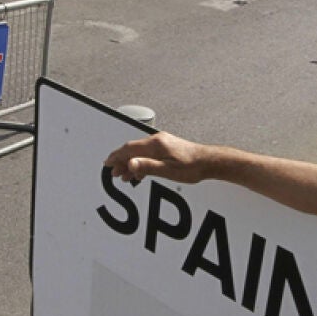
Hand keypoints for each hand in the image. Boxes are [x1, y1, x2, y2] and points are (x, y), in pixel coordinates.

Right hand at [104, 132, 218, 185]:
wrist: (208, 161)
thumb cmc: (191, 166)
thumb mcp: (168, 170)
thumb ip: (147, 167)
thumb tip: (130, 163)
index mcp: (155, 144)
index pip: (129, 149)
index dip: (116, 156)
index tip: (107, 163)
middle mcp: (157, 140)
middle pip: (132, 149)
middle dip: (121, 161)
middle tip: (114, 173)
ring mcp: (162, 142)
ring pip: (140, 152)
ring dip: (131, 162)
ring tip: (125, 175)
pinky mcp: (166, 147)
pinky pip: (148, 153)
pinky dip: (140, 162)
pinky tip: (140, 171)